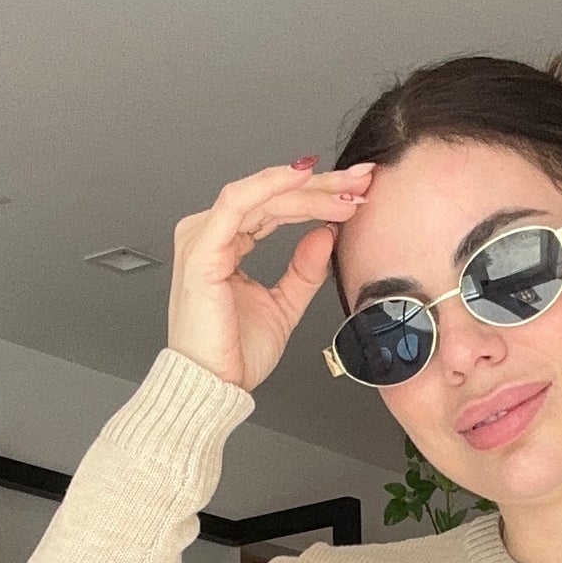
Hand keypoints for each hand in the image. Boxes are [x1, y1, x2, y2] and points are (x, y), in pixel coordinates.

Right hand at [168, 157, 376, 391]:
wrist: (213, 387)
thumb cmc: (233, 353)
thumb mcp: (284, 306)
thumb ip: (303, 270)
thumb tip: (326, 235)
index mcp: (226, 244)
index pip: (275, 207)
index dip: (318, 197)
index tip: (356, 195)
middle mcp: (211, 235)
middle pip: (271, 196)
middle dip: (321, 186)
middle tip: (359, 181)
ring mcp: (203, 239)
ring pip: (261, 195)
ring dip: (306, 189)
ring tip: (344, 189)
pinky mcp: (202, 250)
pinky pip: (238, 203)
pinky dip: (270, 185)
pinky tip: (301, 175)